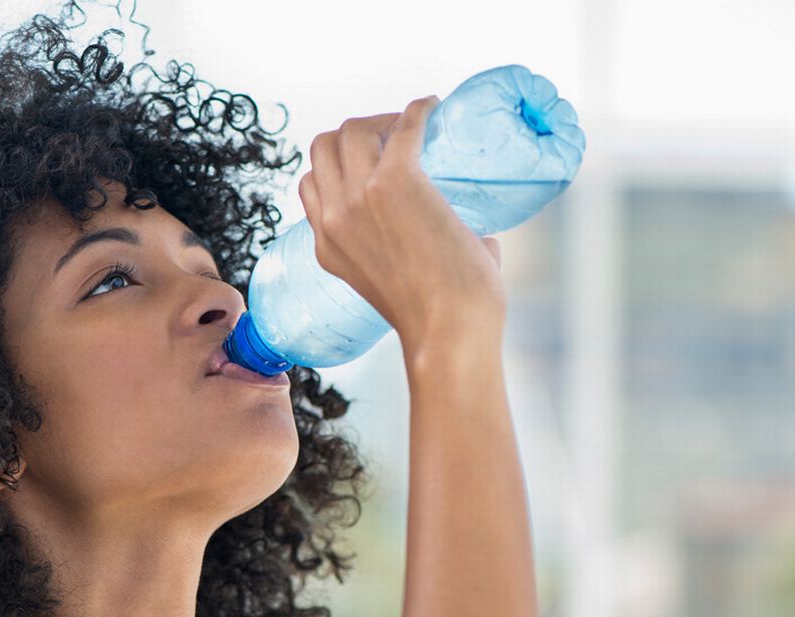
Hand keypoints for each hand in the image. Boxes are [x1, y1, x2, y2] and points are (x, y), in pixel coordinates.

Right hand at [297, 95, 505, 354]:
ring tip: (412, 125)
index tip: (373, 161)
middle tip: (394, 138)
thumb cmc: (441, 321)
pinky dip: (418, 111)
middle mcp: (334, 218)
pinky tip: (433, 107)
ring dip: (381, 119)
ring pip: (352, 128)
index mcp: (328, 246)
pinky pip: (402, 126)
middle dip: (355, 133)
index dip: (339, 165)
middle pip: (324, 146)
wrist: (449, 331)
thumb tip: (483, 241)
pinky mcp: (396, 181)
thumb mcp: (398, 287)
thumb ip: (422, 261)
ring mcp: (359, 198)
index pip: (311, 183)